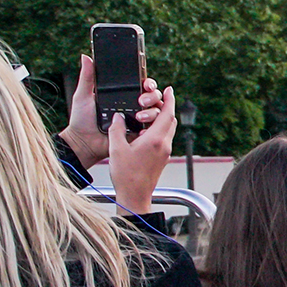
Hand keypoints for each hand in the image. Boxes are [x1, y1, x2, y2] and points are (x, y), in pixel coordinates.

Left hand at [57, 55, 164, 169]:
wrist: (84, 143)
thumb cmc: (82, 120)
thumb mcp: (83, 95)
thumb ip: (87, 77)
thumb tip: (86, 57)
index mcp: (123, 94)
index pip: (141, 84)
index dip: (148, 82)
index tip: (146, 83)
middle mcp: (133, 105)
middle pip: (153, 96)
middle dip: (152, 96)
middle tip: (141, 101)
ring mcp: (138, 119)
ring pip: (156, 110)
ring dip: (151, 111)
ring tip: (139, 117)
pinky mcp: (140, 133)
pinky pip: (154, 127)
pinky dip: (152, 125)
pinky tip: (142, 126)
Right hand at [108, 85, 177, 213]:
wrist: (135, 196)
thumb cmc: (126, 175)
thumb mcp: (116, 148)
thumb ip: (117, 129)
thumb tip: (117, 117)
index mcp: (156, 140)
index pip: (167, 114)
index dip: (169, 100)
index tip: (168, 90)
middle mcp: (164, 145)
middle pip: (170, 120)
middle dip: (165, 107)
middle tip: (158, 98)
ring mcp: (165, 153)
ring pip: (168, 130)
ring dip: (162, 119)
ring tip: (150, 113)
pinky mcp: (162, 158)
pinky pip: (164, 139)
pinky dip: (158, 130)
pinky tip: (147, 130)